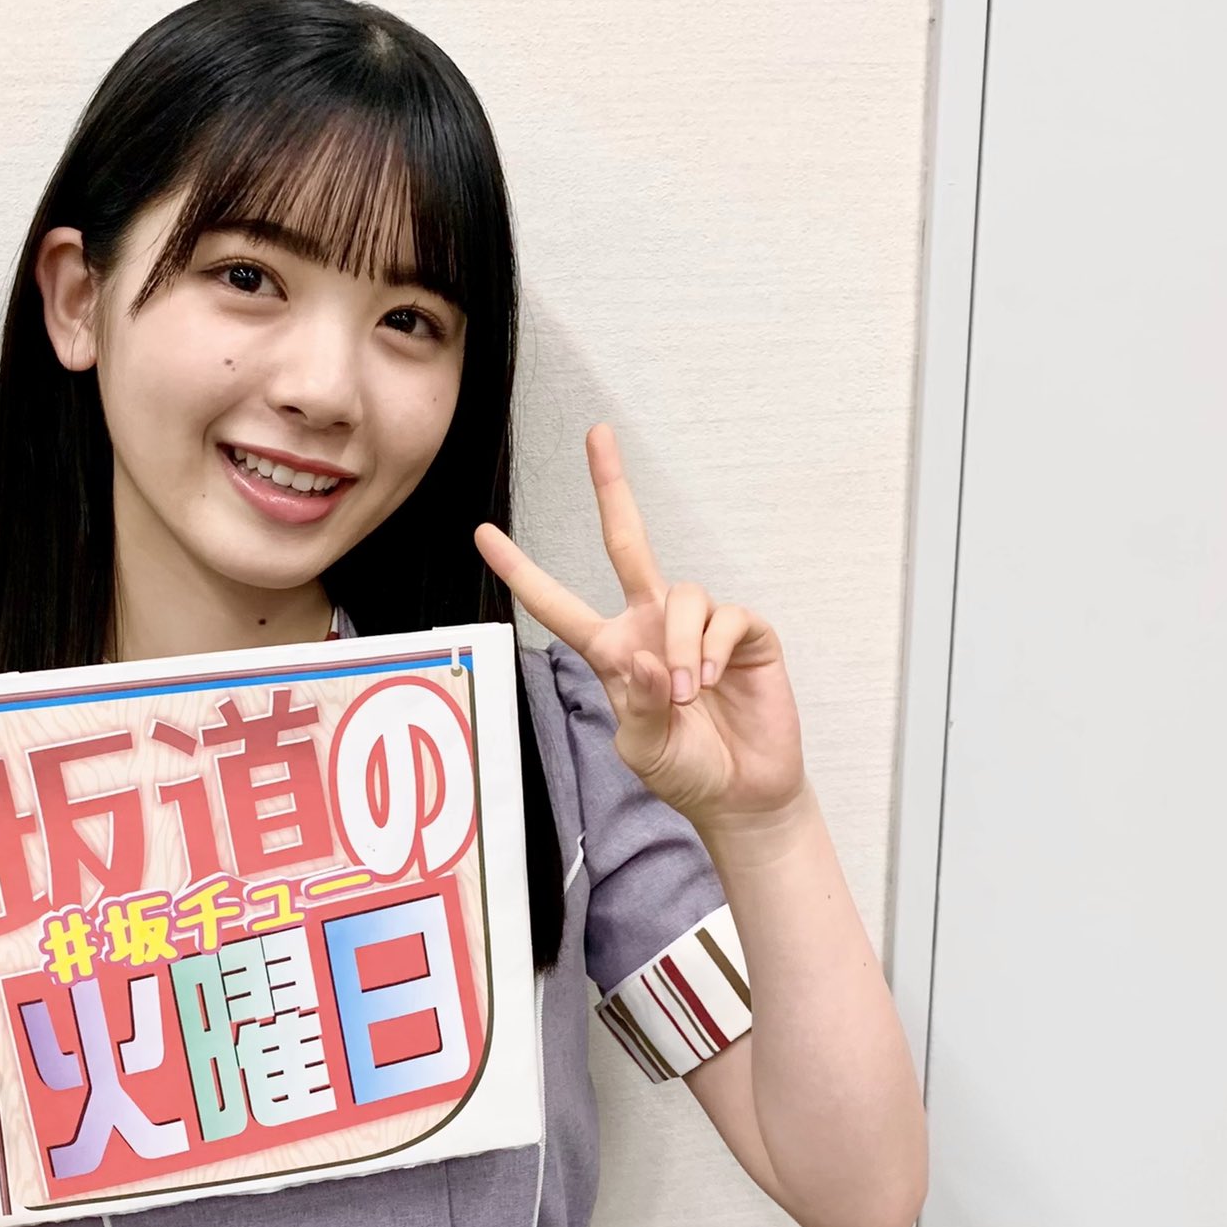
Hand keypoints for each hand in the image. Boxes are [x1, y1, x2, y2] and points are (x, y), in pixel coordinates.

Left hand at [475, 424, 806, 825]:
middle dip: (612, 486)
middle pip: (627, 540)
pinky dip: (714, 648)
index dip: (521, 569)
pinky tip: (715, 680)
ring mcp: (697, 625)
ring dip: (682, 645)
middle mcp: (652, 623)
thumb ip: (636, 707)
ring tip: (690, 693)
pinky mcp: (743, 633)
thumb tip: (646, 658)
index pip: (557, 603)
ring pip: (683, 593)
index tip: (482, 533)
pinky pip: (725, 616)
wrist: (744, 792)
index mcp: (612, 649)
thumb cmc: (685, 770)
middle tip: (596, 435)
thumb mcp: (642, 749)